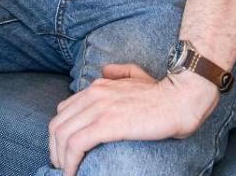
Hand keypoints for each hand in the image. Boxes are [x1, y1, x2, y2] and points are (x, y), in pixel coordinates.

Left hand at [48, 64, 217, 175]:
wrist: (181, 99)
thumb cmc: (163, 93)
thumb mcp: (136, 76)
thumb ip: (119, 72)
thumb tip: (106, 70)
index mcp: (97, 87)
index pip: (64, 111)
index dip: (60, 133)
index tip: (64, 150)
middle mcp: (93, 95)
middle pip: (58, 124)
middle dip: (55, 148)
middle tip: (61, 165)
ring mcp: (98, 108)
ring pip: (62, 135)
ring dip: (60, 158)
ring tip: (66, 172)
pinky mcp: (106, 124)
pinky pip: (76, 144)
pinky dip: (69, 161)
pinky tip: (72, 173)